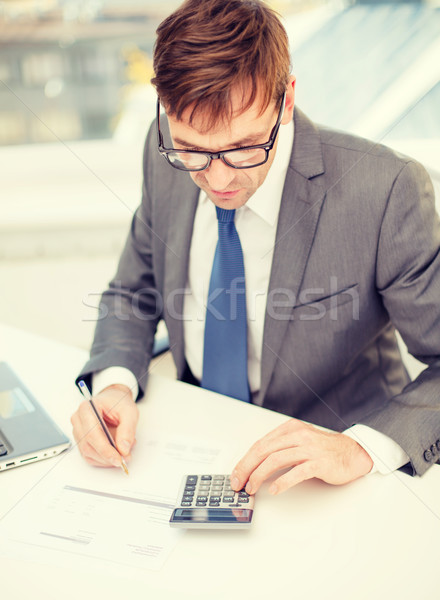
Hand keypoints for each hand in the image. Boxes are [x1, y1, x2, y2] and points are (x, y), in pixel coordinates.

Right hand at [71, 384, 138, 467]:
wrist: (113, 400)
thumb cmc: (118, 402)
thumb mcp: (129, 411)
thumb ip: (128, 430)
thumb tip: (123, 449)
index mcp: (87, 408)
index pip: (92, 433)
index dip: (105, 450)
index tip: (118, 459)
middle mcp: (78, 419)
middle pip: (88, 445)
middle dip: (107, 456)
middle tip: (124, 458)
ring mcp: (77, 430)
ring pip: (88, 453)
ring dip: (106, 458)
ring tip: (123, 451)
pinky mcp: (81, 440)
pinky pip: (89, 455)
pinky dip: (103, 459)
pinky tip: (114, 454)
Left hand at [230, 418, 372, 494]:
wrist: (353, 454)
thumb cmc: (324, 450)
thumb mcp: (300, 442)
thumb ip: (281, 448)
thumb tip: (256, 465)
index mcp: (290, 429)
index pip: (260, 444)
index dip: (245, 460)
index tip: (236, 474)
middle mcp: (298, 435)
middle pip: (264, 450)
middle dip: (247, 468)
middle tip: (238, 483)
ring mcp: (309, 448)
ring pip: (276, 460)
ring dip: (260, 476)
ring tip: (252, 488)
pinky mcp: (319, 463)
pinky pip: (297, 472)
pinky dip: (282, 481)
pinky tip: (274, 489)